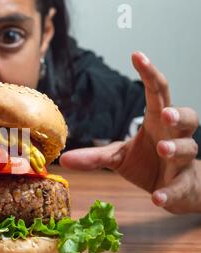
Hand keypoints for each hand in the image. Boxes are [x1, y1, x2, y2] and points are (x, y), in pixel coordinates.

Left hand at [60, 52, 200, 213]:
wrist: (174, 189)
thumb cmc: (148, 163)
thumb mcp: (118, 157)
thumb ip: (95, 156)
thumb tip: (64, 158)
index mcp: (156, 124)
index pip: (157, 93)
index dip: (149, 74)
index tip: (136, 54)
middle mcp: (173, 137)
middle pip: (187, 117)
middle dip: (179, 114)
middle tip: (166, 113)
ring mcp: (182, 162)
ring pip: (188, 149)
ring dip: (177, 147)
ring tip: (163, 148)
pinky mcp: (183, 186)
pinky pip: (179, 187)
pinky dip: (169, 192)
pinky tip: (157, 197)